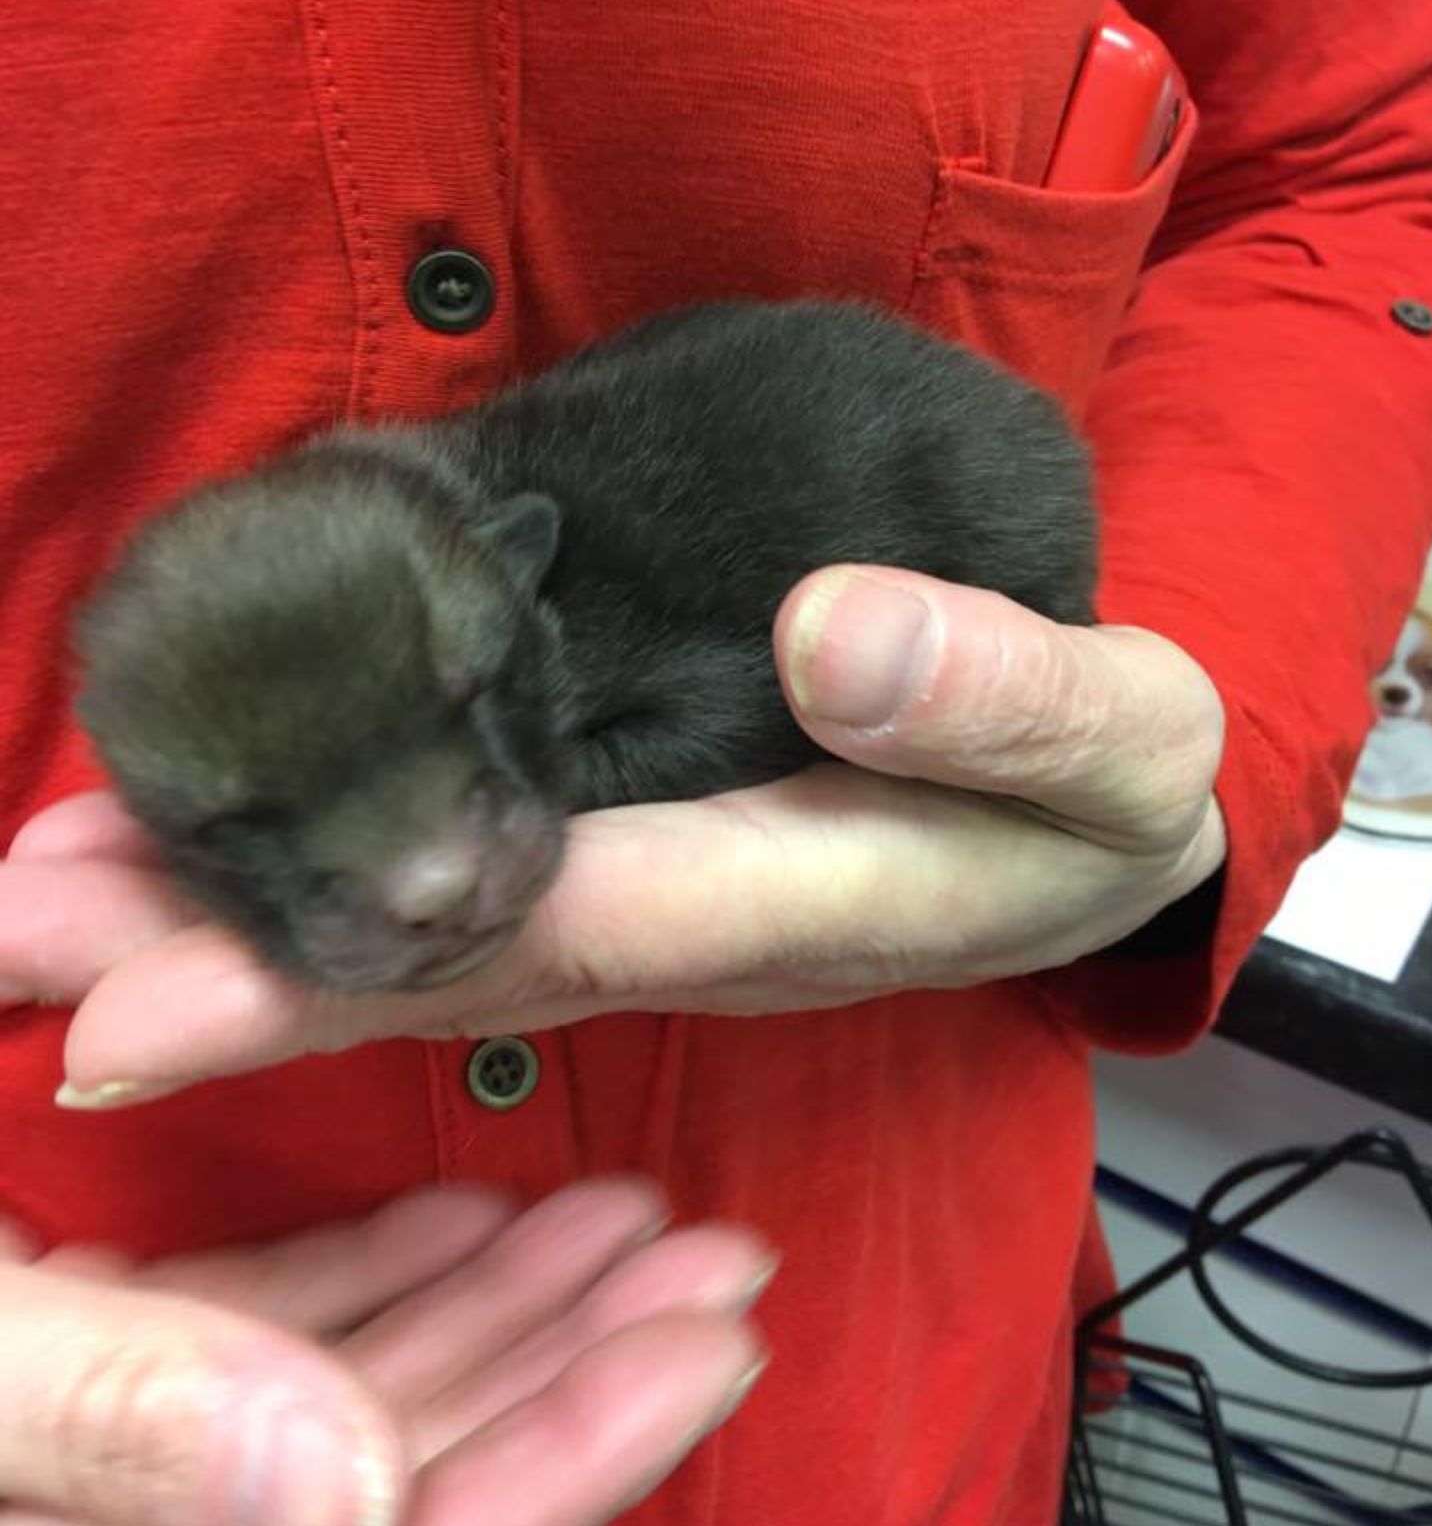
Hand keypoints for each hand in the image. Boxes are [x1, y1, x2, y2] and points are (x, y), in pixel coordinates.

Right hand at [0, 1179, 770, 1525]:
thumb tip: (348, 1490)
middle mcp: (122, 1501)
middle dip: (571, 1362)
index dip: (564, 1462)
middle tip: (715, 1259)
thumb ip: (103, 1411)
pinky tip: (470, 1209)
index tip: (708, 1348)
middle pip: (395, 1471)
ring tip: (628, 1215)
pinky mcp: (85, 1348)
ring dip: (493, 1300)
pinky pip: (257, 1333)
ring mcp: (106, 1432)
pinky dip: (371, 1273)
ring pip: (343, 1393)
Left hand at [2, 573, 1225, 1099]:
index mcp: (808, 901)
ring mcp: (657, 894)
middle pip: (444, 951)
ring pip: (434, 917)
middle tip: (23, 938)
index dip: (361, 958)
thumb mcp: (1118, 734)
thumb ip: (1002, 695)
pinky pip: (470, 868)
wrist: (1099, 820)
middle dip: (232, 957)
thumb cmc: (1107, 779)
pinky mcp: (642, 848)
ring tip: (58, 894)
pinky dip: (339, 857)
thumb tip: (839, 637)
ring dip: (249, 909)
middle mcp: (697, 923)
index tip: (146, 998)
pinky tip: (227, 832)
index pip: (561, 930)